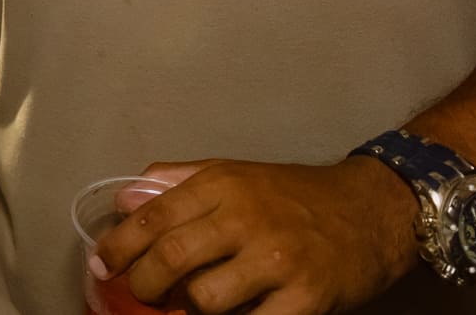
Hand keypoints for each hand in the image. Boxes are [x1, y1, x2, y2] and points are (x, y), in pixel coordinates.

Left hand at [92, 157, 418, 314]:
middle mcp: (247, 218)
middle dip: (143, 284)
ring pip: (204, 299)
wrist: (373, 210)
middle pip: (171, 259)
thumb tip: (125, 199)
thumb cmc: (295, 195)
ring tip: (186, 306)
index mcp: (223, 185)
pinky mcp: (306, 299)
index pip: (153, 216)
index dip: (119, 246)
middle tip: (141, 293)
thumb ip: (178, 183)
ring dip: (185, 310)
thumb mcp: (235, 173)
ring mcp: (277, 261)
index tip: (103, 265)